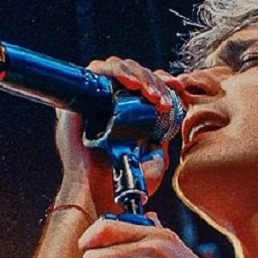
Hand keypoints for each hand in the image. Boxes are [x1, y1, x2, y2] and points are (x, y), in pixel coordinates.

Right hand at [55, 57, 187, 213]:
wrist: (101, 190)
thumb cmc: (126, 179)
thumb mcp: (155, 156)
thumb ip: (161, 137)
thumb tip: (169, 118)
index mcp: (129, 115)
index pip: (146, 84)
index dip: (162, 81)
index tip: (176, 88)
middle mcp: (111, 103)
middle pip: (134, 73)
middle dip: (154, 81)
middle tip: (162, 100)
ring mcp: (95, 98)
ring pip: (118, 67)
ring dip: (140, 76)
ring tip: (151, 95)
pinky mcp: (80, 96)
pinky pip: (96, 69)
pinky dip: (116, 71)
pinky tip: (131, 84)